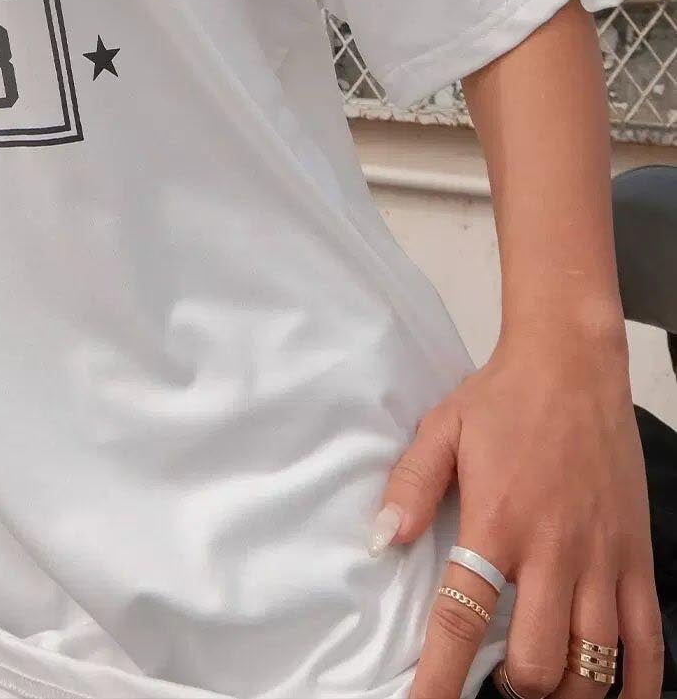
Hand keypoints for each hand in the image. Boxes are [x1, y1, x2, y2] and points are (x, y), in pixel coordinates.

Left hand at [368, 336, 664, 698]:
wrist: (573, 364)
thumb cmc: (503, 398)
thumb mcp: (442, 429)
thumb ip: (411, 486)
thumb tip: (381, 540)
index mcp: (498, 523)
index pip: (462, 620)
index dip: (441, 680)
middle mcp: (553, 551)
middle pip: (535, 663)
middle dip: (510, 692)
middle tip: (494, 684)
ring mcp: (601, 559)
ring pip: (592, 665)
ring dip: (564, 692)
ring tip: (541, 684)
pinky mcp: (637, 557)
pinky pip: (648, 643)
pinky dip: (635, 685)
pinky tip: (615, 697)